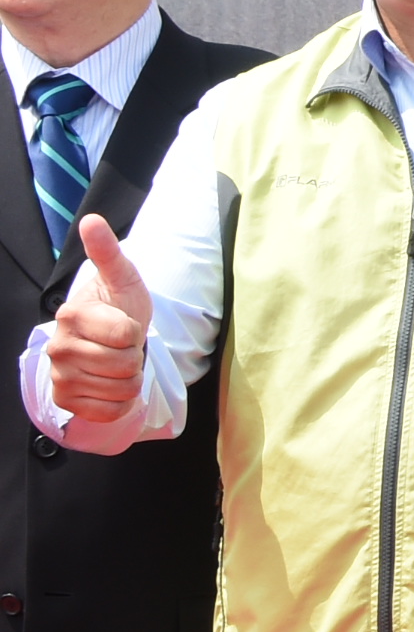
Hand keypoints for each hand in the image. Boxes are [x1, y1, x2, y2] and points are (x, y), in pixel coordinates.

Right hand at [44, 213, 153, 450]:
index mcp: (71, 315)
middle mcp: (58, 347)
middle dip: (135, 357)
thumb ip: (108, 252)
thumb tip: (92, 220)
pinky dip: (121, 403)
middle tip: (124, 347)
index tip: (126, 326)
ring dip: (130, 379)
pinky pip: (110, 411)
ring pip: (120, 389)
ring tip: (119, 364)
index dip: (136, 332)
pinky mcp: (66, 400)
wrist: (111, 340)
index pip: (125, 335)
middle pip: (124, 365)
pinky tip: (112, 386)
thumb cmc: (119, 306)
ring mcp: (59, 376)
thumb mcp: (122, 278)